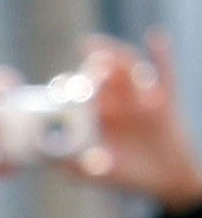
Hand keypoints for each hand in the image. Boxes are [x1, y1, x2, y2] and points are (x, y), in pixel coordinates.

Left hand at [72, 31, 201, 210]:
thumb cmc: (129, 176)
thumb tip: (52, 160)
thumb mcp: (98, 175)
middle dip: (93, 66)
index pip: (81, 94)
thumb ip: (75, 167)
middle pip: (103, 74)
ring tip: (104, 52)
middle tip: (85, 64)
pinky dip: (161, 54)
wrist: (165, 180)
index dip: (70, 87)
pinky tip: (154, 36)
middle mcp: (117, 100)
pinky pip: (165, 73)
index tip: (61, 84)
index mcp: (98, 115)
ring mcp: (141, 96)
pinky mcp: (165, 99)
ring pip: (129, 69)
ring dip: (117, 56)